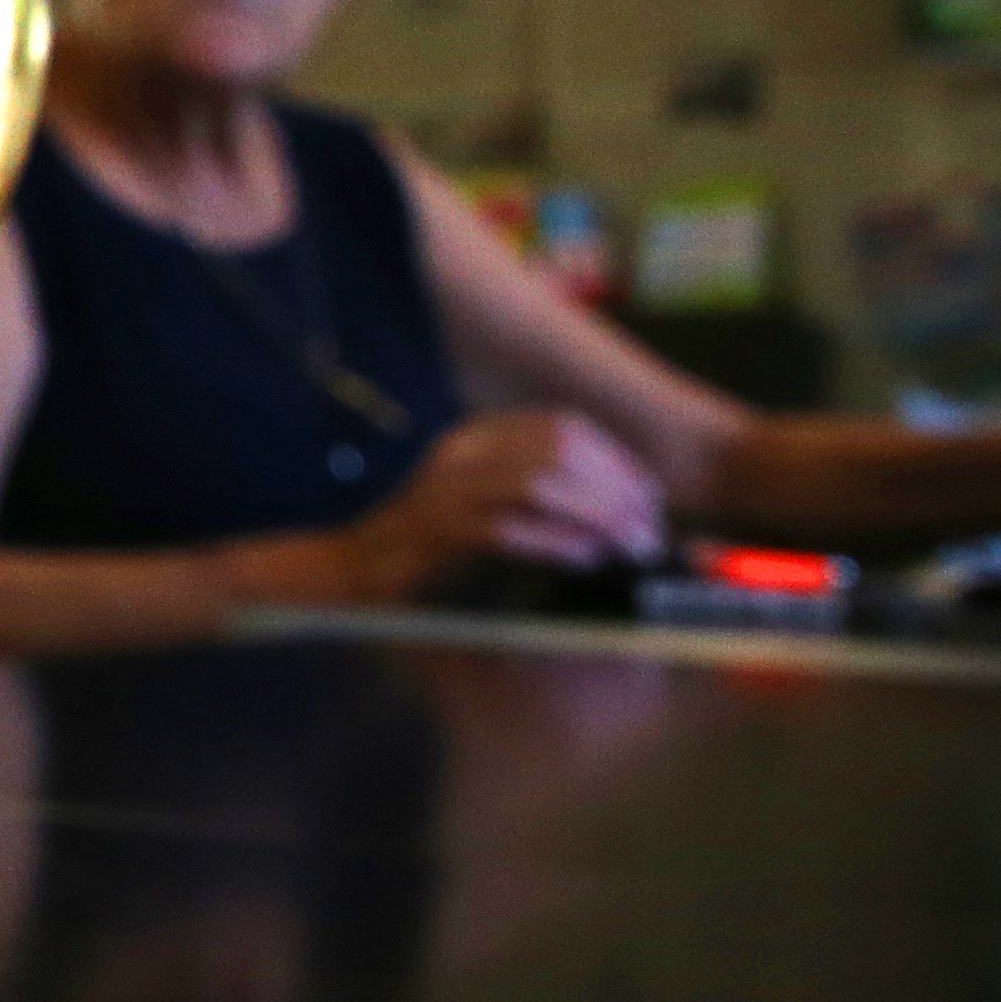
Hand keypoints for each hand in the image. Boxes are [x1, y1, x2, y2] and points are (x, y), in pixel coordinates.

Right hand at [336, 410, 668, 594]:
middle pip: (558, 450)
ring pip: (539, 482)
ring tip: (630, 547)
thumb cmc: (427, 554)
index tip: (649, 495)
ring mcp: (446, 490)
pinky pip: (509, 527)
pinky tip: (587, 559)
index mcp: (475, 441)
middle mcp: (462, 455)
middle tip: (649, 532)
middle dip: (617, 489)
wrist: (351, 575)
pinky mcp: (438, 532)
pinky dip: (557, 542)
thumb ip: (538, 500)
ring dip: (598, 515)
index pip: (560, 426)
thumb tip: (622, 512)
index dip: (615, 457)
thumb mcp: (485, 509)